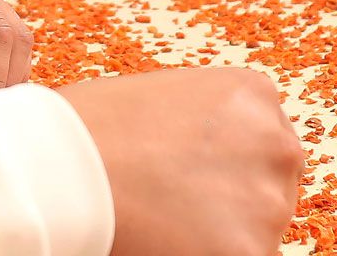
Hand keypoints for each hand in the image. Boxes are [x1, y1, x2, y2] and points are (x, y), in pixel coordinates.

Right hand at [59, 68, 303, 255]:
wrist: (61, 168)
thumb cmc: (92, 130)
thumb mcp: (166, 97)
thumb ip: (207, 124)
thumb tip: (212, 160)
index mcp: (254, 95)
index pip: (263, 143)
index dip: (227, 168)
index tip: (196, 181)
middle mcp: (275, 143)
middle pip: (270, 186)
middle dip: (234, 201)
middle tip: (178, 206)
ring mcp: (269, 200)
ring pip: (258, 231)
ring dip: (223, 234)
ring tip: (165, 223)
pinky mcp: (251, 252)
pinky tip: (168, 243)